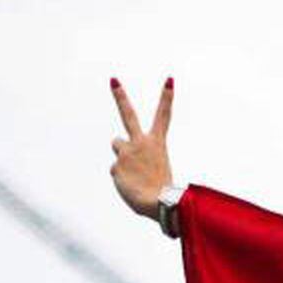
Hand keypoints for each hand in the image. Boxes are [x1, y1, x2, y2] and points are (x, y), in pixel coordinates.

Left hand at [109, 77, 174, 218]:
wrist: (159, 202)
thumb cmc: (162, 191)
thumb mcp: (157, 171)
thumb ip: (140, 161)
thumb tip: (120, 164)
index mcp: (157, 143)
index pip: (164, 116)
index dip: (167, 97)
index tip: (169, 79)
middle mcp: (140, 142)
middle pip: (128, 115)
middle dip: (121, 96)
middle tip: (114, 80)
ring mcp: (126, 152)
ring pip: (117, 146)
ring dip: (122, 155)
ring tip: (134, 172)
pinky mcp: (116, 165)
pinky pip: (116, 170)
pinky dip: (123, 178)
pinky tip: (132, 185)